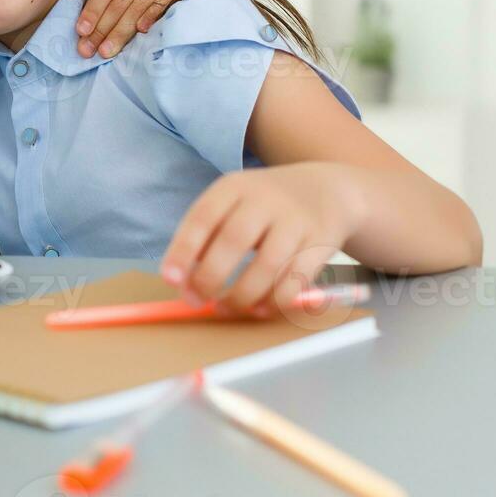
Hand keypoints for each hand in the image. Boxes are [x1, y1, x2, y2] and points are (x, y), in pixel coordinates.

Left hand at [76, 0, 197, 57]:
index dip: (94, 9)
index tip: (82, 30)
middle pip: (120, 3)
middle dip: (102, 29)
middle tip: (88, 50)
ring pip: (137, 10)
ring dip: (120, 34)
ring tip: (106, 51)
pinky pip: (160, 8)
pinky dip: (149, 20)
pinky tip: (138, 34)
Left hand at [158, 163, 360, 315]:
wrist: (325, 189)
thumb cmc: (262, 206)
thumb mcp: (232, 204)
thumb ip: (206, 236)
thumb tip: (181, 281)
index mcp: (234, 187)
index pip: (203, 217)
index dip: (183, 250)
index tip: (170, 279)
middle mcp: (266, 198)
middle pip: (234, 240)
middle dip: (210, 277)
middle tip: (195, 300)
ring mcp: (296, 219)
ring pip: (268, 264)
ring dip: (242, 295)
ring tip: (225, 308)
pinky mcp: (321, 241)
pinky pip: (296, 278)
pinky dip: (275, 300)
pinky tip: (258, 309)